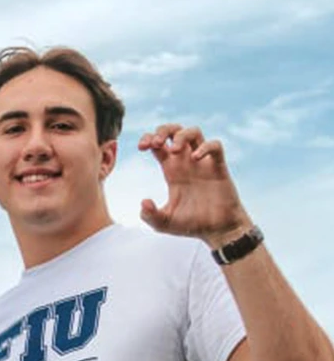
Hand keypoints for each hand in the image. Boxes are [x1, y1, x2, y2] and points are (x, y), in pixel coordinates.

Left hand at [137, 124, 251, 245]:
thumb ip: (149, 215)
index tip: (141, 147)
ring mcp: (203, 163)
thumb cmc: (191, 225)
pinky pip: (216, 146)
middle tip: (155, 143)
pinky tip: (196, 158)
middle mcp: (186, 162)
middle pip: (175, 131)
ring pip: (195, 132)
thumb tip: (143, 202)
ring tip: (175, 150)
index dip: (149, 139)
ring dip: (182, 135)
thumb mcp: (163, 223)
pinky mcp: (219, 168)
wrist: (217, 230)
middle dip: (163, 130)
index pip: (160, 144)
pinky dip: (206, 147)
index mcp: (172, 170)